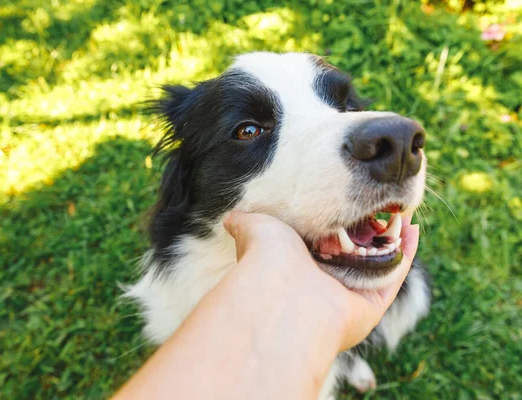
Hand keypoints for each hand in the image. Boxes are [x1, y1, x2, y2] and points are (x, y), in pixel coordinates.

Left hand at [223, 211, 419, 351]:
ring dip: (389, 238)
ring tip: (401, 210)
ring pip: (375, 264)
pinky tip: (412, 229)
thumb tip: (230, 217)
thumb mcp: (254, 226)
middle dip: (365, 230)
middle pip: (350, 252)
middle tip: (380, 204)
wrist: (283, 296)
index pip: (318, 239)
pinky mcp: (370, 306)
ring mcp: (346, 294)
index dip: (334, 219)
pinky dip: (405, 253)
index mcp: (294, 263)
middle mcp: (320, 281)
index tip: (346, 196)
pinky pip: (394, 276)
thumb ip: (245, 221)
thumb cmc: (266, 258)